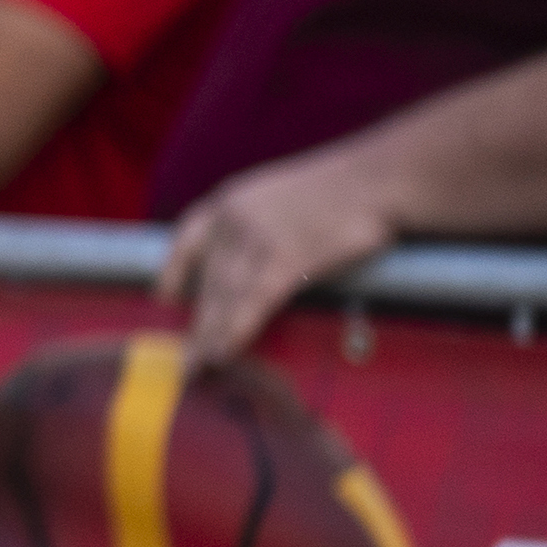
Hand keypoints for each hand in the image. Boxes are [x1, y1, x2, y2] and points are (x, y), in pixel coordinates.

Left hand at [162, 141, 398, 365]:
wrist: (381, 177)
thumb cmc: (346, 187)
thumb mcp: (285, 192)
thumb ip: (261, 221)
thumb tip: (252, 258)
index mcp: (230, 200)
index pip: (187, 238)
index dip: (175, 269)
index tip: (166, 296)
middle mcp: (234, 219)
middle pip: (210, 279)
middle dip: (198, 322)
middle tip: (185, 358)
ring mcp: (258, 238)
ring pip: (226, 295)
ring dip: (211, 336)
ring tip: (199, 368)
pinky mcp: (287, 258)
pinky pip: (254, 301)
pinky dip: (237, 329)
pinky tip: (224, 352)